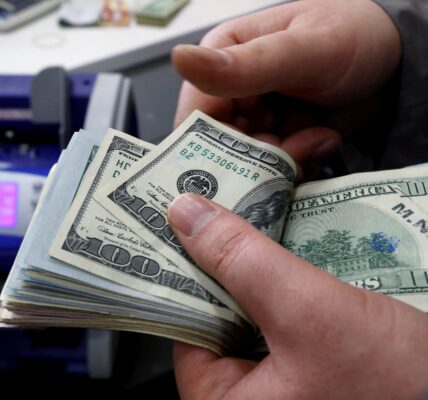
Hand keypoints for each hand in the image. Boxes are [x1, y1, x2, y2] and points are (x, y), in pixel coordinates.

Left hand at [168, 194, 427, 399]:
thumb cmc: (400, 390)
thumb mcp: (312, 316)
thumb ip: (242, 263)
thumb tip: (184, 214)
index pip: (186, 318)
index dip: (192, 260)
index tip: (196, 212)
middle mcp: (243, 394)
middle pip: (223, 300)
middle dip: (237, 246)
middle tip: (240, 194)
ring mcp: (276, 374)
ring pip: (254, 294)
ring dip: (268, 247)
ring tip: (275, 199)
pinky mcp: (305, 356)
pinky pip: (282, 300)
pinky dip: (290, 263)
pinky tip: (302, 227)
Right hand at [172, 0, 400, 175]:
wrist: (395, 61)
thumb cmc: (352, 37)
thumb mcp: (301, 48)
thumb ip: (244, 64)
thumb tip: (180, 58)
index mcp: (223, 59)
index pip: (194, 116)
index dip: (206, 147)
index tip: (233, 169)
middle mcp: (232, 94)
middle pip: (220, 148)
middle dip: (254, 158)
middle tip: (293, 148)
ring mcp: (256, 121)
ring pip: (248, 165)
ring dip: (283, 162)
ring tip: (316, 138)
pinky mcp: (278, 142)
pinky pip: (273, 171)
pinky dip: (297, 166)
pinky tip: (321, 141)